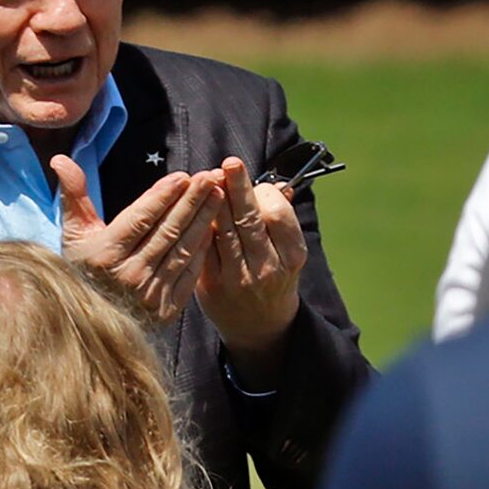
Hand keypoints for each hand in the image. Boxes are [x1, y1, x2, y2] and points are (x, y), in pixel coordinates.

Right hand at [55, 156, 217, 322]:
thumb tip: (60, 158)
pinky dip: (203, 249)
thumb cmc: (83, 271)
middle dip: (192, 200)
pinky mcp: (166, 309)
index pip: (141, 219)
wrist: (90, 323)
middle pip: (168, 230)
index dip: (163, 196)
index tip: (183, 177)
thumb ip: (74, 195)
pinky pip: (189, 273)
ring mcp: (150, 293)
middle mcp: (129, 274)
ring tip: (218, 194)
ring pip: (183, 249)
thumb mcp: (74, 234)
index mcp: (105, 253)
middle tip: (210, 177)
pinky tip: (213, 228)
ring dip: (204, 219)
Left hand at [193, 158, 307, 376]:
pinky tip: (196, 207)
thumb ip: (282, 219)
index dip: (264, 193)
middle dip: (238, 188)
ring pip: (224, 232)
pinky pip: (205, 248)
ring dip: (215, 202)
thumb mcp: (288, 251)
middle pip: (249, 219)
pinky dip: (201, 226)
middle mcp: (267, 269)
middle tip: (229, 162)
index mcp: (291, 257)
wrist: (259, 326)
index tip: (257, 184)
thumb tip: (278, 185)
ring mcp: (238, 279)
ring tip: (209, 178)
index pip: (277, 215)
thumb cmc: (274, 277)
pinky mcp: (212, 286)